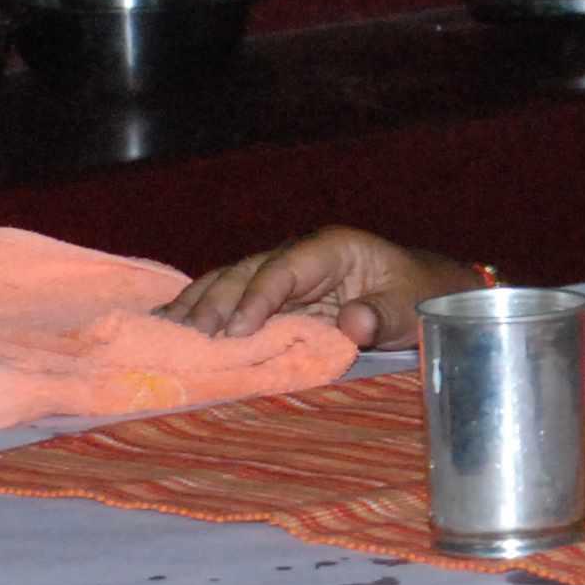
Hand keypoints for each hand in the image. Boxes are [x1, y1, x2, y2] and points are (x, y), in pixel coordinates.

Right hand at [160, 226, 482, 349]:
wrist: (423, 293)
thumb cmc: (417, 296)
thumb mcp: (410, 307)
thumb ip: (383, 315)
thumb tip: (354, 324)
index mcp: (330, 248)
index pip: (283, 270)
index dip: (257, 298)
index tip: (235, 331)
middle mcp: (297, 255)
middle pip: (245, 272)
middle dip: (214, 303)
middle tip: (188, 337)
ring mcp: (281, 273)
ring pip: (228, 282)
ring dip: (195, 305)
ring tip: (162, 330)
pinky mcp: (273, 295)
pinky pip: (230, 299)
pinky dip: (199, 310)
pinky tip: (166, 323)